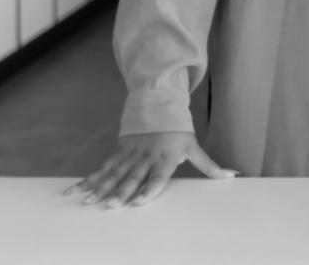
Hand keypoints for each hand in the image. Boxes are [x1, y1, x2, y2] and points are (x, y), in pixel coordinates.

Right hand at [65, 132, 234, 207]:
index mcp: (166, 157)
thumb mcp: (194, 147)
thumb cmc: (179, 131)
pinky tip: (76, 190)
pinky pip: (103, 168)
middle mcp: (146, 157)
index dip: (149, 189)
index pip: (158, 176)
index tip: (137, 202)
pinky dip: (89, 179)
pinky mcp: (119, 151)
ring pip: (114, 173)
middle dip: (120, 192)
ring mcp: (130, 154)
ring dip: (100, 188)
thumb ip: (209, 166)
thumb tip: (232, 176)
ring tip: (88, 201)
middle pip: (132, 176)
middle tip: (109, 205)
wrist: (159, 104)